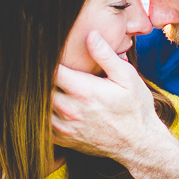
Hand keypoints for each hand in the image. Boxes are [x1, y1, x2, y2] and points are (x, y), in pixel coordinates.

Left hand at [52, 31, 171, 170]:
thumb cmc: (135, 107)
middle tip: (45, 67)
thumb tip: (91, 35)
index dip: (47, 59)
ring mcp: (65, 127)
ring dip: (42, 94)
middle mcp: (70, 110)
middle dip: (42, 76)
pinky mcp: (64, 140)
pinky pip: (43, 124)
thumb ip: (106, 55)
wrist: (139, 144)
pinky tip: (53, 104)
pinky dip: (43, 112)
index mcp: (84, 91)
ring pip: (39, 106)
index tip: (49, 51)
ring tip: (49, 84)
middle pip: (41, 88)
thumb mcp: (127, 77)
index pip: (51, 70)